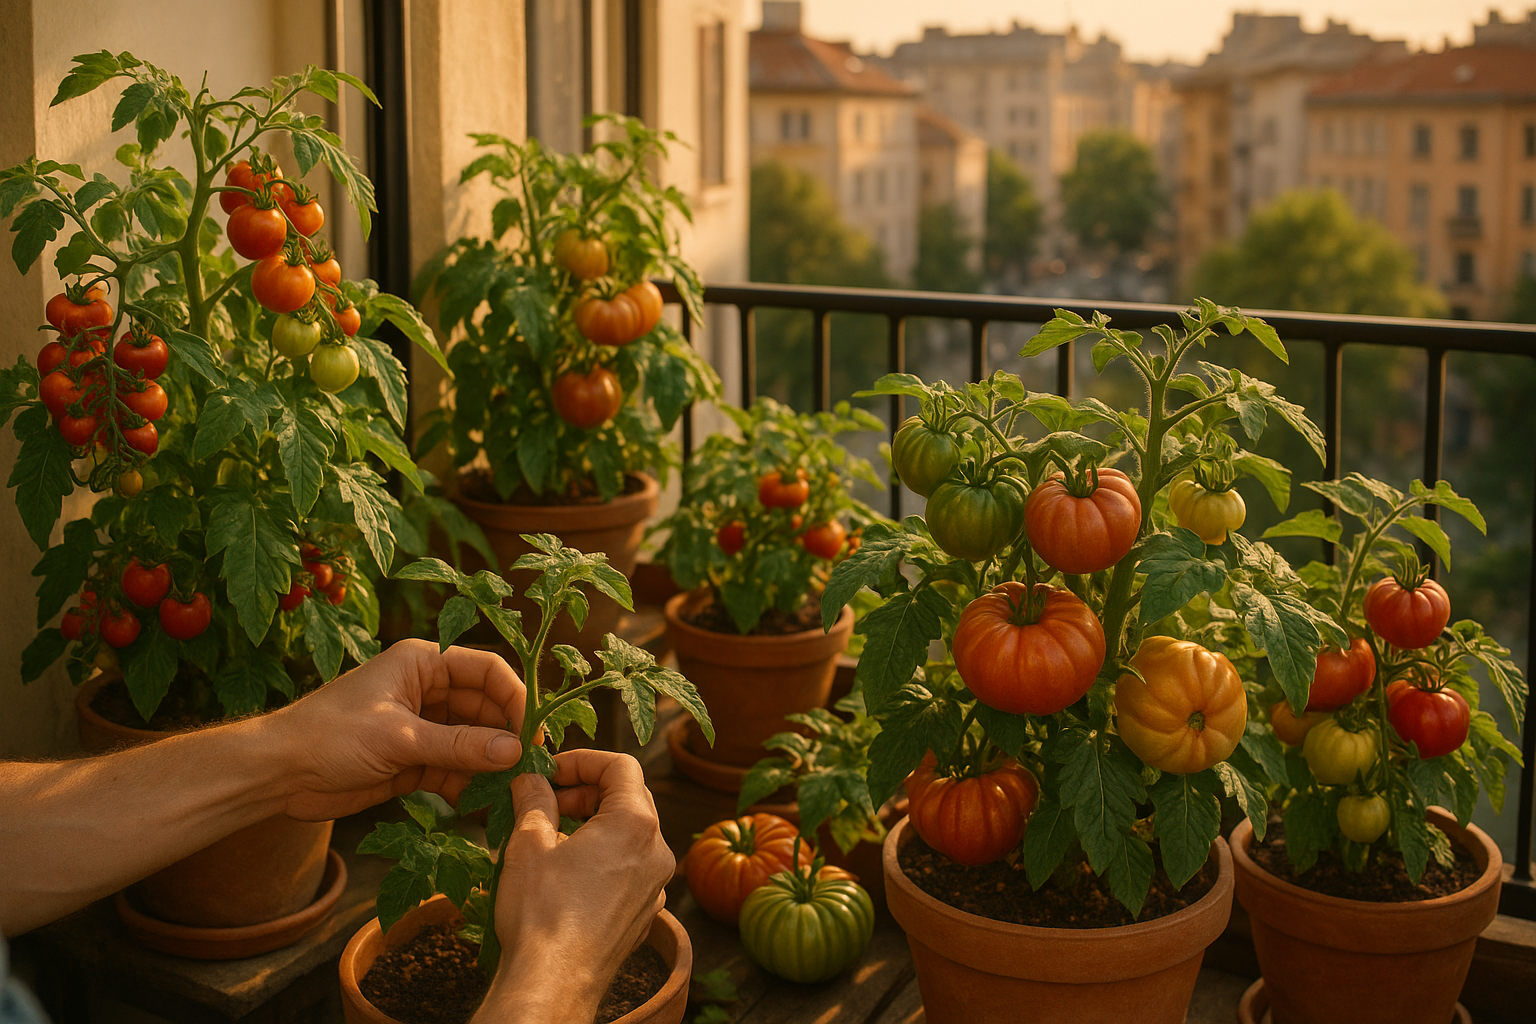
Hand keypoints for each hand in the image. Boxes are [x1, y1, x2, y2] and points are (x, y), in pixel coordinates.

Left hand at [271, 640, 527, 819]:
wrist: (277, 775)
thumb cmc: (329, 737)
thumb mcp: (399, 738)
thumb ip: (458, 746)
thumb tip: (515, 751)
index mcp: (422, 664)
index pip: (486, 670)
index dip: (515, 697)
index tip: (533, 732)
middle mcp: (427, 691)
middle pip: (485, 708)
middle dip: (507, 736)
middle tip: (531, 768)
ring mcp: (421, 727)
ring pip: (472, 741)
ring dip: (491, 764)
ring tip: (513, 791)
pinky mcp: (413, 761)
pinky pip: (454, 769)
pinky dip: (469, 785)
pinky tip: (484, 804)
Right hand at [474, 750, 674, 1023]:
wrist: (554, 983)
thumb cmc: (542, 913)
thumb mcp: (529, 843)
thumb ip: (534, 800)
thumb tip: (530, 778)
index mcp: (636, 824)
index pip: (621, 765)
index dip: (583, 760)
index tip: (550, 772)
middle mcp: (657, 851)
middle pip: (631, 797)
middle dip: (587, 791)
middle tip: (547, 801)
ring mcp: (656, 885)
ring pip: (631, 834)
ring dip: (595, 824)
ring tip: (553, 836)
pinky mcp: (646, 912)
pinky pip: (631, 867)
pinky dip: (605, 856)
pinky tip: (569, 872)